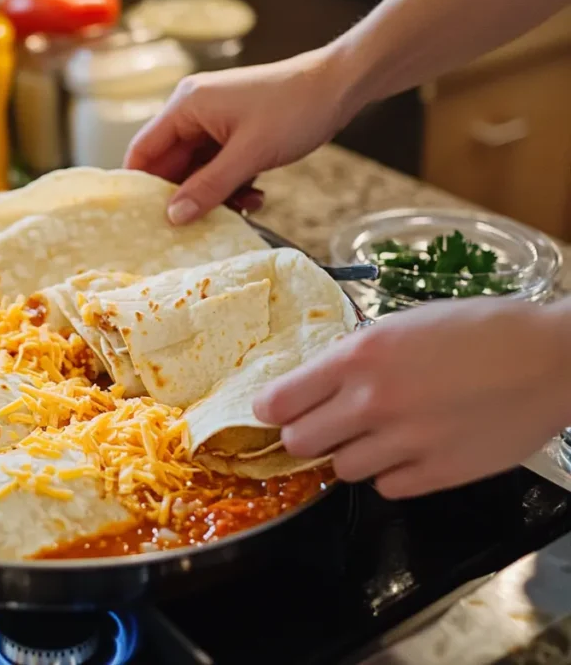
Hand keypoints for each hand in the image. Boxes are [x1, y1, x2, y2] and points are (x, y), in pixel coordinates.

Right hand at [124, 47, 356, 223]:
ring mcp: (214, 124)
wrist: (340, 87)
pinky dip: (231, 187)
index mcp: (186, 106)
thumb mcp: (249, 155)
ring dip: (214, 195)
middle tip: (195, 227)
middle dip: (184, 197)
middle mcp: (193, 112)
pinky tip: (254, 197)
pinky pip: (218, 169)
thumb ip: (208, 187)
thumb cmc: (294, 109)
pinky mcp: (233, 135)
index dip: (139, 187)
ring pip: (197, 172)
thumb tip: (173, 217)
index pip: (143, 151)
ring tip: (242, 208)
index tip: (142, 221)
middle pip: (170, 166)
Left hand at [252, 298, 570, 498]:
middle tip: (322, 426)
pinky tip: (410, 450)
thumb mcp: (404, 324)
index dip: (270, 409)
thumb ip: (355, 355)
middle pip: (300, 443)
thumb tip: (315, 382)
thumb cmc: (479, 330)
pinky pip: (385, 488)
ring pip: (341, 470)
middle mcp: (374, 402)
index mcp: (360, 356)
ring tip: (378, 434)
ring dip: (350, 454)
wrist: (551, 359)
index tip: (272, 411)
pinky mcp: (437, 474)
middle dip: (304, 435)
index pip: (280, 401)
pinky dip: (390, 474)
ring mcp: (405, 442)